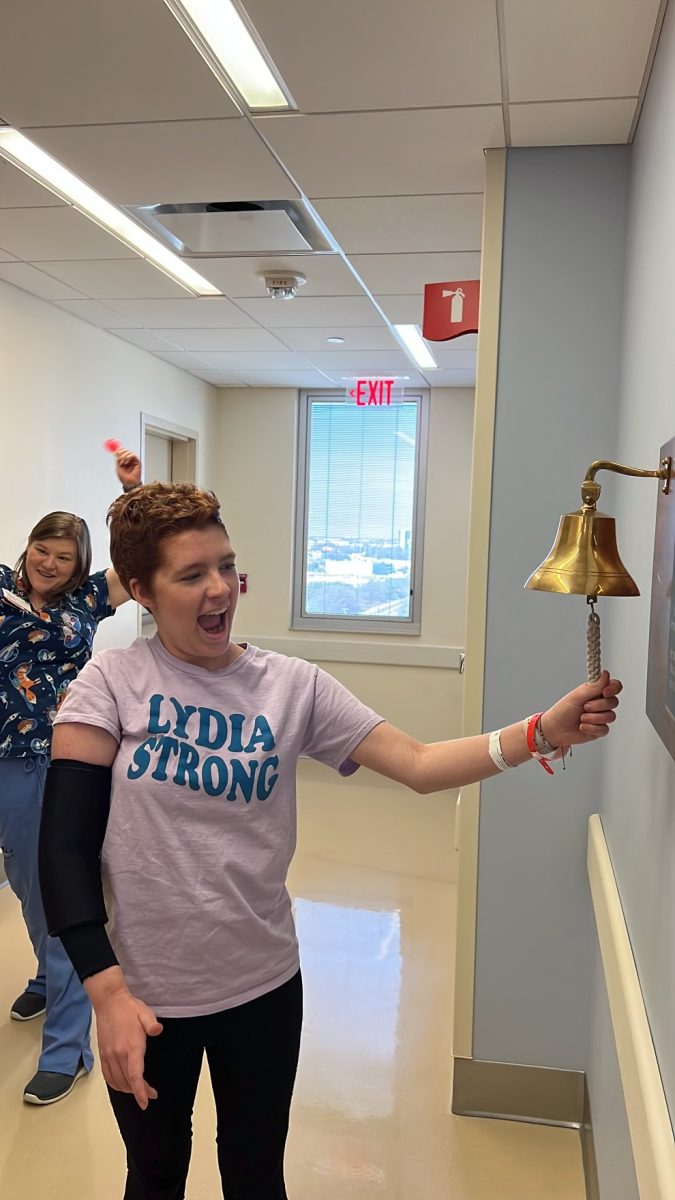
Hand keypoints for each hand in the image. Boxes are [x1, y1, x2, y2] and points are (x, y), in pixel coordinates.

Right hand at [92, 984, 162, 1108]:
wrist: (109, 1002)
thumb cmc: (129, 1008)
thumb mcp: (145, 1013)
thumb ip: (152, 1024)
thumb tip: (157, 1030)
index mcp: (131, 1046)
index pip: (135, 1075)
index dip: (140, 1091)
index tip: (145, 1102)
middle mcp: (118, 1054)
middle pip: (127, 1082)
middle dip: (139, 1092)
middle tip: (150, 1094)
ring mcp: (108, 1055)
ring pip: (117, 1081)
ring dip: (128, 1090)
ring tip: (139, 1090)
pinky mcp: (103, 1054)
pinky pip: (108, 1076)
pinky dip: (115, 1084)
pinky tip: (123, 1085)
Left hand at [115, 448, 141, 489]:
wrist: (128, 482)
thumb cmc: (124, 477)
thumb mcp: (118, 466)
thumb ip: (118, 459)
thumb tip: (116, 452)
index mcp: (124, 461)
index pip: (122, 452)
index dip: (119, 450)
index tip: (116, 452)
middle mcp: (129, 460)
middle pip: (126, 450)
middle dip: (122, 452)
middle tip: (119, 456)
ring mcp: (134, 461)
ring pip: (129, 452)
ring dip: (124, 456)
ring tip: (122, 462)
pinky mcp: (138, 462)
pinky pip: (133, 455)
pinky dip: (128, 457)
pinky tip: (126, 462)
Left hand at [540, 670, 621, 749]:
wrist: (555, 729)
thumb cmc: (562, 710)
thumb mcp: (577, 696)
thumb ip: (594, 687)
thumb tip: (606, 674)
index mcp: (595, 692)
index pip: (614, 686)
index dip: (613, 688)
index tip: (605, 692)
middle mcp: (600, 703)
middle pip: (613, 702)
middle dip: (598, 705)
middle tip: (585, 707)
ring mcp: (601, 717)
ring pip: (611, 716)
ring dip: (594, 718)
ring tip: (581, 718)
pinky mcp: (599, 730)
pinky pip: (605, 729)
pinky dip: (592, 728)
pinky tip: (582, 727)